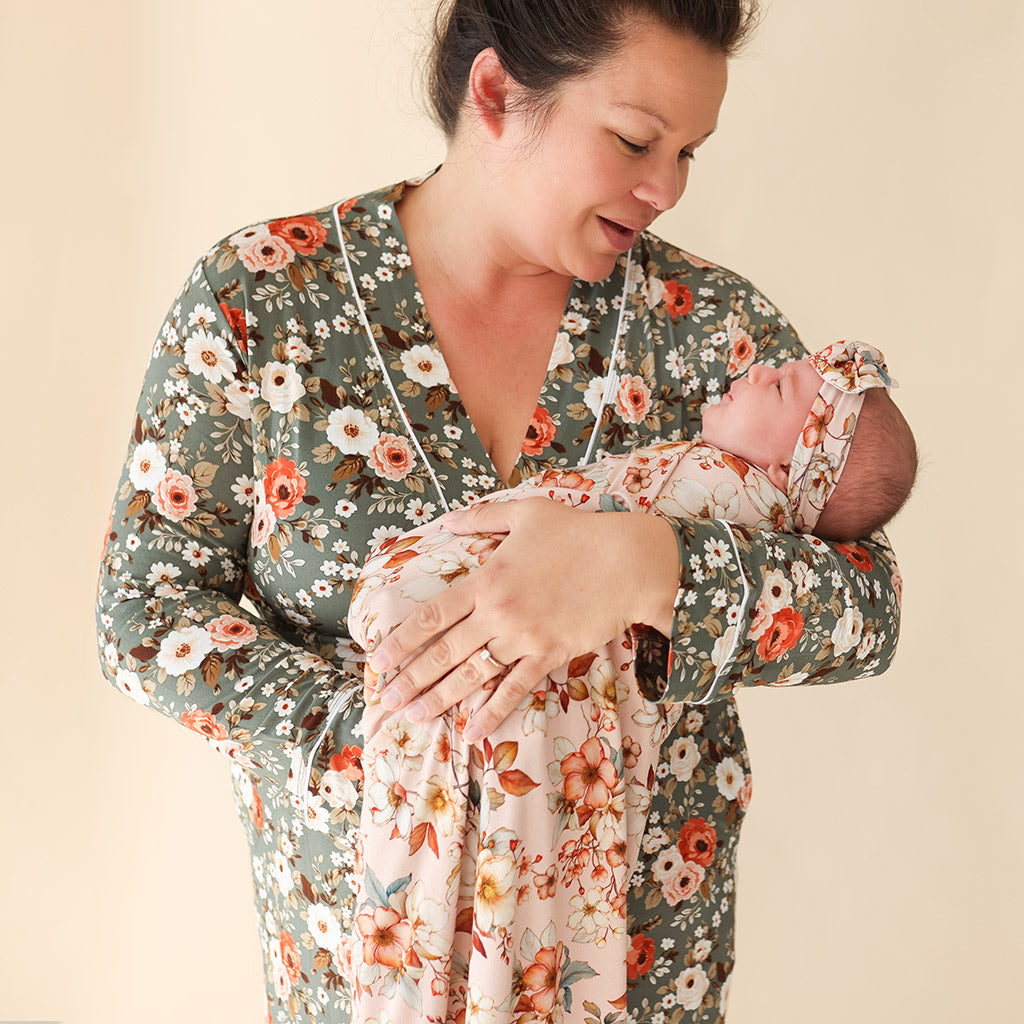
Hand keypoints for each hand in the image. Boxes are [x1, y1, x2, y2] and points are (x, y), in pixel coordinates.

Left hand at [366, 497, 679, 742]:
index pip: (432, 615)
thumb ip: (481, 518)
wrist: (628, 561)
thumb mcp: (526, 513)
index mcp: (486, 579)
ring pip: (472, 674)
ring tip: (414, 715)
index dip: (403, 640)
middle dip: (410, 677)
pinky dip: (492, 711)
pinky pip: (515, 688)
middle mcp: (498, 612)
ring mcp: (524, 637)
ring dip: (440, 697)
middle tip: (385, 699)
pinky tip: (472, 731)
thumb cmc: (578, 533)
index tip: (378, 659)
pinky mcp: (550, 655)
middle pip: (444, 651)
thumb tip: (447, 522)